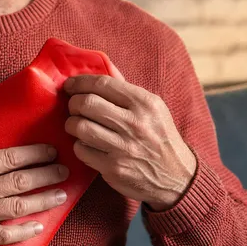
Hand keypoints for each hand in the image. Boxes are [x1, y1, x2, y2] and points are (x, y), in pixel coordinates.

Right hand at [0, 109, 69, 245]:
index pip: (9, 158)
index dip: (33, 153)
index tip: (50, 150)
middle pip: (21, 181)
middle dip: (46, 174)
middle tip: (65, 170)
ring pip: (19, 206)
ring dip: (43, 200)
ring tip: (62, 195)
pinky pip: (4, 235)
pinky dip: (23, 231)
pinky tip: (39, 227)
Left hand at [63, 68, 195, 210]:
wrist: (177, 177)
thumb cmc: (160, 137)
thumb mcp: (153, 108)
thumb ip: (126, 90)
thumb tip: (101, 68)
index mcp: (144, 103)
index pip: (102, 84)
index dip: (79, 82)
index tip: (69, 85)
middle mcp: (134, 124)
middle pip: (86, 103)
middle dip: (73, 103)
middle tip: (74, 107)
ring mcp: (123, 148)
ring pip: (80, 127)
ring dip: (72, 124)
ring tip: (77, 125)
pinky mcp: (113, 168)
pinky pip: (82, 150)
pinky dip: (79, 146)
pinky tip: (87, 144)